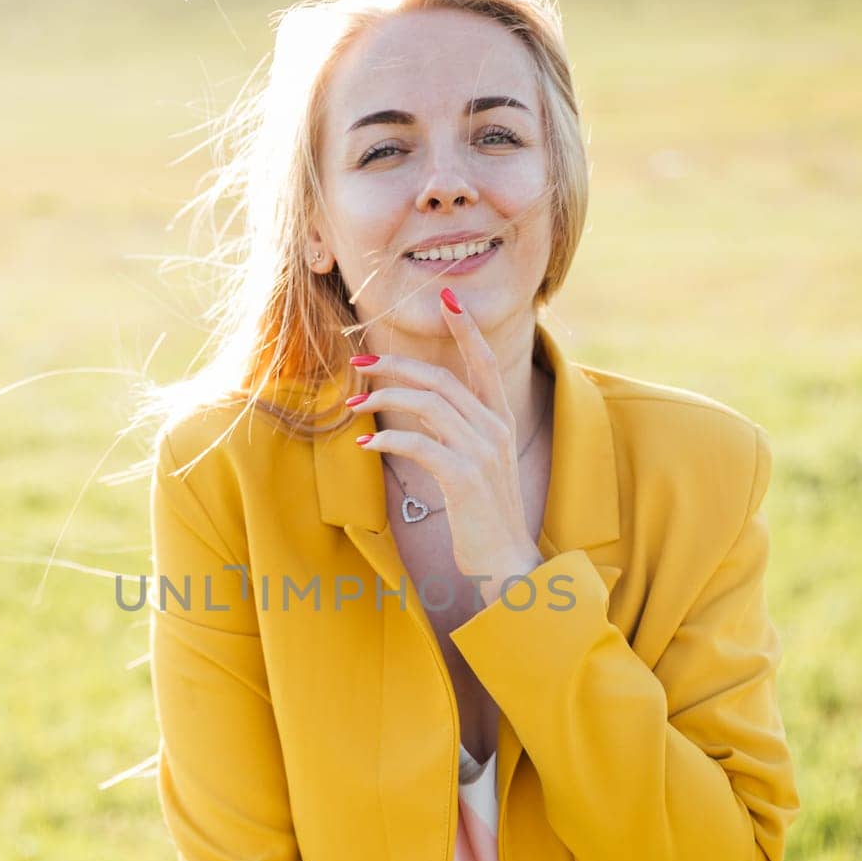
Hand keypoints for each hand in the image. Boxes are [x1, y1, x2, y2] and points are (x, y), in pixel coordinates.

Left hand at [352, 288, 543, 607]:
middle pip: (442, 378)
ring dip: (384, 399)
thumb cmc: (485, 515)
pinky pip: (420, 444)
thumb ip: (456, 434)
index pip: (484, 362)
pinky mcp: (465, 477)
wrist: (507, 562)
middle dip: (397, 365)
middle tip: (360, 362)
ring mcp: (482, 452)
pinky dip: (388, 440)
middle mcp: (495, 428)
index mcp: (501, 420)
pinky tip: (365, 446)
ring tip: (354, 405)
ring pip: (428, 404)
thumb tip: (418, 410)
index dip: (466, 328)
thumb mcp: (476, 466)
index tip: (446, 298)